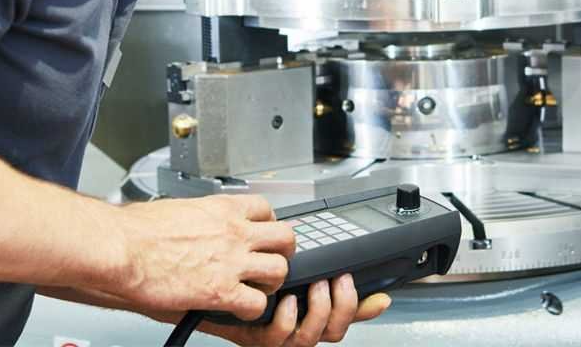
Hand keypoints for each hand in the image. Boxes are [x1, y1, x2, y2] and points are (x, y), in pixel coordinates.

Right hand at [107, 195, 294, 319]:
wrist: (122, 248)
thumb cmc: (138, 229)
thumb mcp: (179, 208)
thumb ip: (200, 216)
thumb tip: (199, 221)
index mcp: (223, 209)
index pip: (267, 210)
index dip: (269, 224)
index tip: (263, 234)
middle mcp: (234, 232)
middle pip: (285, 238)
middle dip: (282, 252)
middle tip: (272, 261)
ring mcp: (230, 262)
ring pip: (279, 271)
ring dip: (270, 283)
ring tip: (257, 288)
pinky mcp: (220, 291)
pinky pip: (257, 304)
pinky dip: (252, 309)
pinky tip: (238, 308)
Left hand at [197, 274, 392, 346]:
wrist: (198, 287)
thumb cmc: (238, 274)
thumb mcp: (277, 260)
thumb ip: (306, 256)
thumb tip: (330, 244)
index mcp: (305, 310)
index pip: (345, 315)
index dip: (365, 309)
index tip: (381, 297)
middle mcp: (294, 327)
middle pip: (335, 331)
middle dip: (343, 305)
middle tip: (339, 279)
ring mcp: (276, 336)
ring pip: (311, 338)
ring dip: (318, 310)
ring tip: (315, 286)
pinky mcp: (255, 337)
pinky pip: (280, 337)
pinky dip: (288, 319)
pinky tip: (286, 300)